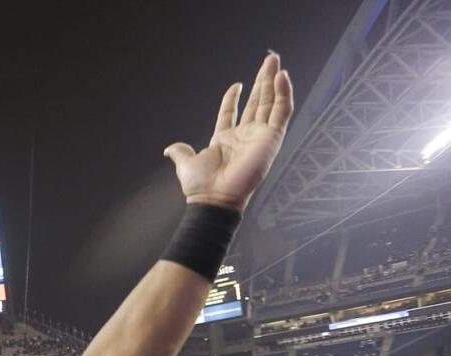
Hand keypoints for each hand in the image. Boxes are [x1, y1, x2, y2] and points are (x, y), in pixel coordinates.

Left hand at [164, 53, 292, 212]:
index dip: (233, 98)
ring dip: (274, 81)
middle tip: (269, 59)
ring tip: (275, 61)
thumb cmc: (201, 185)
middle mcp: (245, 135)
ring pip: (271, 102)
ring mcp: (260, 135)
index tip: (236, 84)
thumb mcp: (186, 163)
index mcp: (226, 139)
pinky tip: (282, 77)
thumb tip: (169, 149)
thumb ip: (180, 152)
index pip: (232, 113)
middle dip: (262, 80)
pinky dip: (284, 94)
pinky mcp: (272, 137)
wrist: (214, 196)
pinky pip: (282, 112)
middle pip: (257, 102)